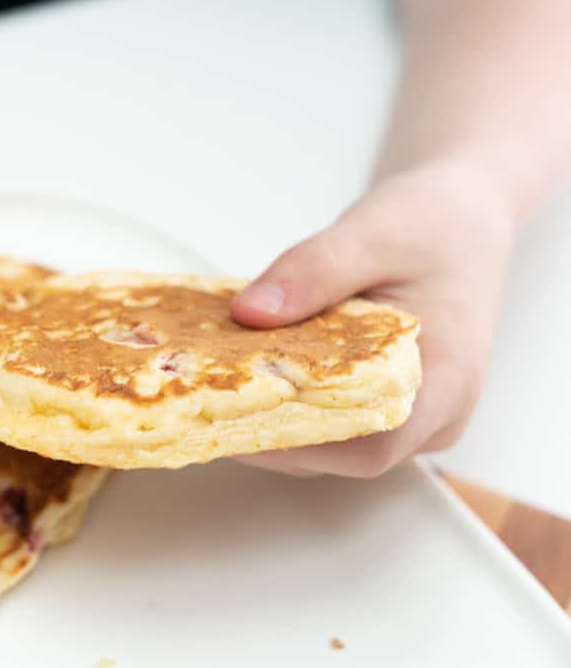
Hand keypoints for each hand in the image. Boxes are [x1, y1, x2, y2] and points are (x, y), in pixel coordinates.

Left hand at [230, 161, 514, 476]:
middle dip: (272, 435)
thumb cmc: (432, 223)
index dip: (297, 445)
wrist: (462, 214)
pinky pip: (337, 419)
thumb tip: (248, 313)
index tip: (231, 422)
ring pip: (336, 441)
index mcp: (446, 380)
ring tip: (215, 393)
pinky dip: (291, 404)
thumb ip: (314, 272)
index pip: (370, 446)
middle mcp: (436, 412)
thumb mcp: (372, 233)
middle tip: (204, 406)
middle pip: (345, 452)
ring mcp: (414, 413)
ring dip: (275, 422)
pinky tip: (249, 379)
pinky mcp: (388, 401)